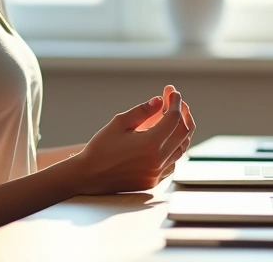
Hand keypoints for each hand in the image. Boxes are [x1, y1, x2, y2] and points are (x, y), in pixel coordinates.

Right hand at [68, 88, 193, 194]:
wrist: (88, 176)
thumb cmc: (101, 147)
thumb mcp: (119, 123)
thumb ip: (142, 111)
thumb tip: (159, 101)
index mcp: (151, 144)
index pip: (173, 118)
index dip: (175, 102)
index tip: (172, 92)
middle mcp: (159, 160)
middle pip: (184, 132)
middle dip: (182, 113)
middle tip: (176, 101)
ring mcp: (158, 173)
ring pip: (181, 148)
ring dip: (181, 130)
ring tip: (173, 116)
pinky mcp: (154, 180)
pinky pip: (172, 161)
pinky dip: (174, 147)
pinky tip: (166, 137)